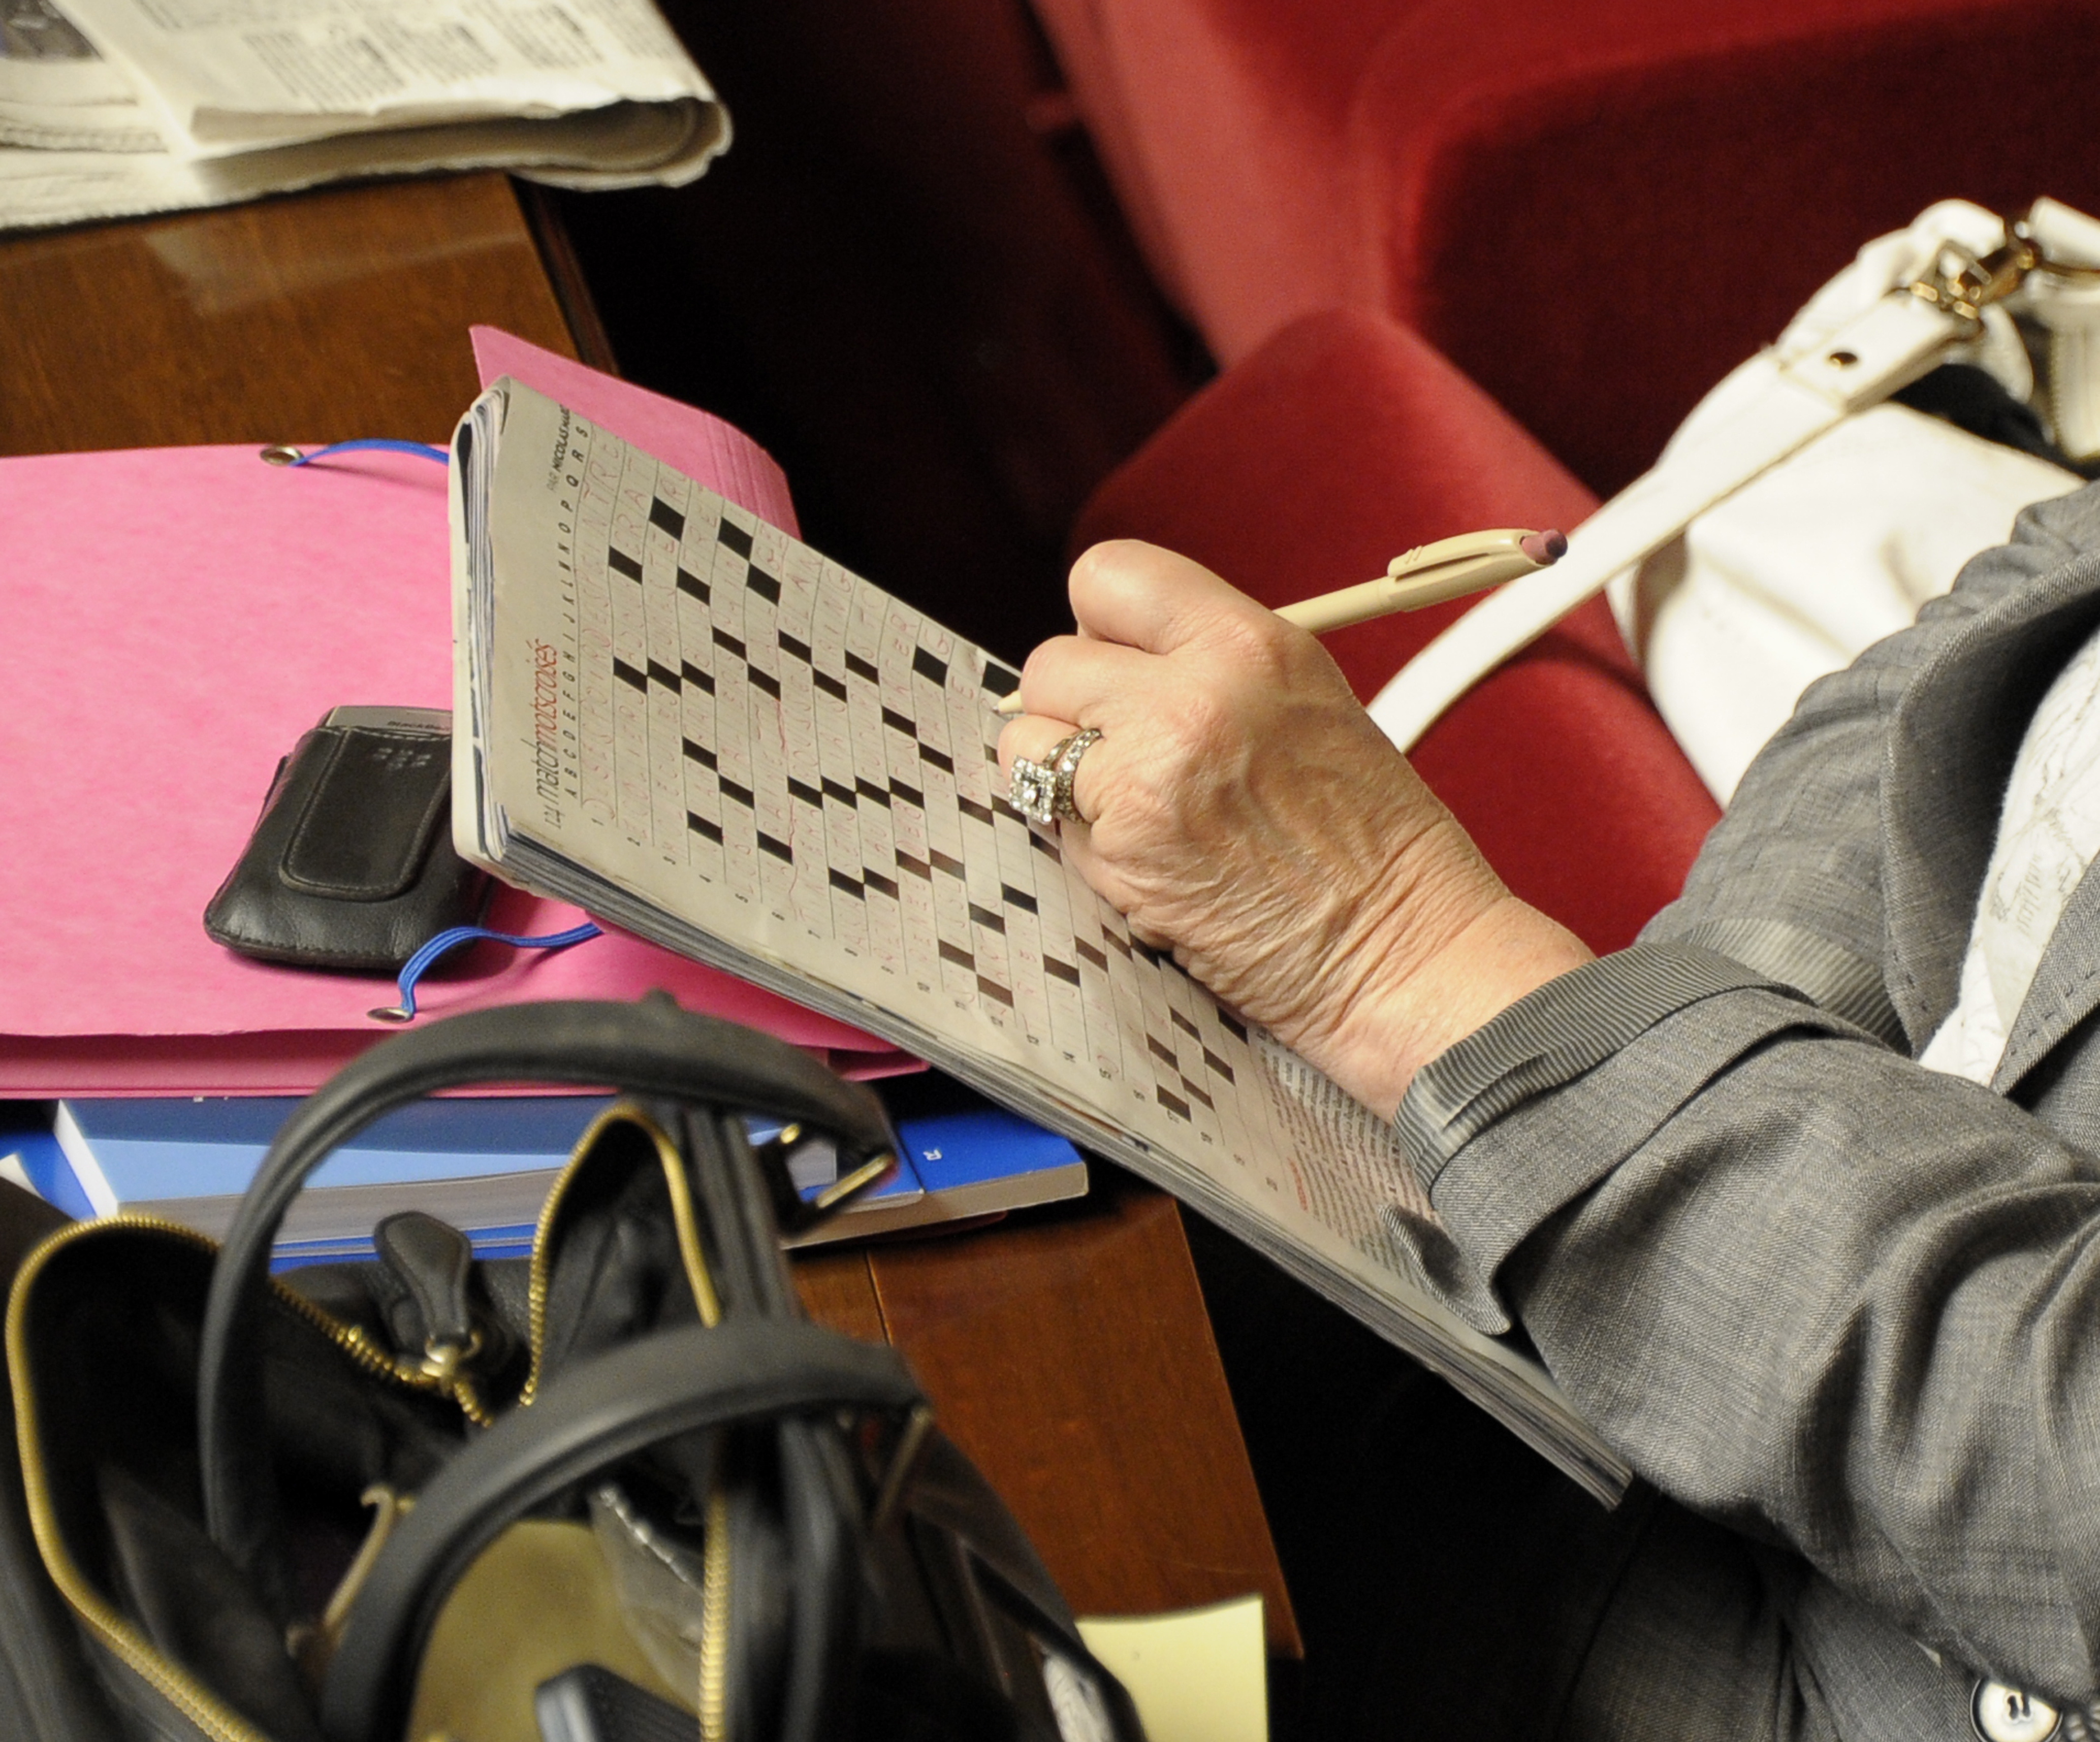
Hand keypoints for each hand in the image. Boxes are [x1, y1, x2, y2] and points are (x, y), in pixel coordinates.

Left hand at [998, 541, 1590, 1115]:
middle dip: (1074, 710)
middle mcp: (1190, 697)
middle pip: (1050, 664)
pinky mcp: (1120, 852)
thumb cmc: (1367, 836)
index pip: (1107, 576)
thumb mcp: (1302, 700)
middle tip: (1130, 753)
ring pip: (1025, 745)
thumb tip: (1106, 659)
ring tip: (1141, 809)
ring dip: (1062, 776)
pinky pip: (1050, 824)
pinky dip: (1084, 843)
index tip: (1117, 662)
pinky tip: (1152, 860)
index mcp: (1248, 643)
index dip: (1100, 625)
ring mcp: (1146, 776)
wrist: (1400, 948)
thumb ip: (1203, 666)